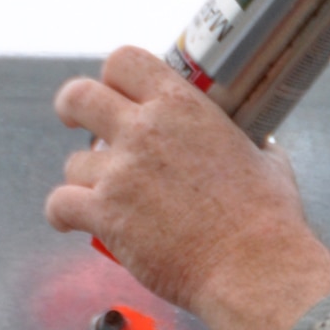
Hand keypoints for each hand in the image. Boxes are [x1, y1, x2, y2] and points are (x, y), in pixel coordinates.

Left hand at [46, 46, 329, 329]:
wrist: (255, 268)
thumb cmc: (269, 221)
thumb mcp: (270, 163)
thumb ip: (253, 145)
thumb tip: (259, 145)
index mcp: (184, 107)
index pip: (125, 61)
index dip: (114, 76)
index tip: (115, 92)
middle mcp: (145, 131)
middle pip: (78, 96)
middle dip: (73, 108)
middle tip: (76, 122)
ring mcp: (120, 172)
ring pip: (73, 162)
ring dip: (84, 179)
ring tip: (106, 198)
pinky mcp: (105, 214)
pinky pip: (58, 205)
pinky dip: (62, 214)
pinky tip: (71, 221)